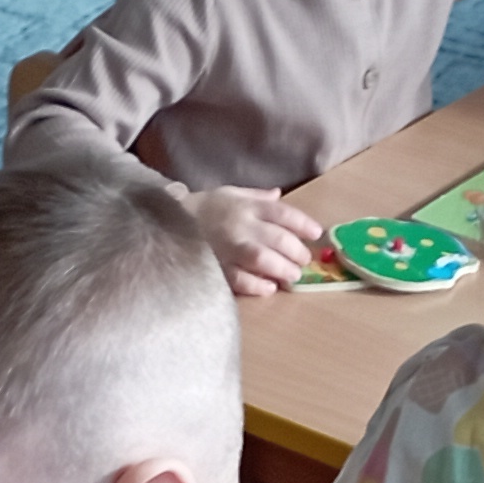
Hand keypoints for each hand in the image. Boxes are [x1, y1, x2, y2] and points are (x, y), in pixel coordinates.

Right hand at [190, 185, 323, 297]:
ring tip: (292, 277)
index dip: (303, 224)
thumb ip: (255, 196)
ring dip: (283, 269)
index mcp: (246, 206)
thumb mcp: (229, 194)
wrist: (167, 222)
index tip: (316, 233)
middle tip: (303, 261)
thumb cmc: (201, 209)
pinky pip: (241, 279)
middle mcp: (241, 225)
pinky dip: (258, 285)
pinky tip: (269, 288)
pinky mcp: (217, 267)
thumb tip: (278, 195)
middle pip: (278, 238)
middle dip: (296, 251)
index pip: (283, 213)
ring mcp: (228, 247)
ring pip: (263, 258)